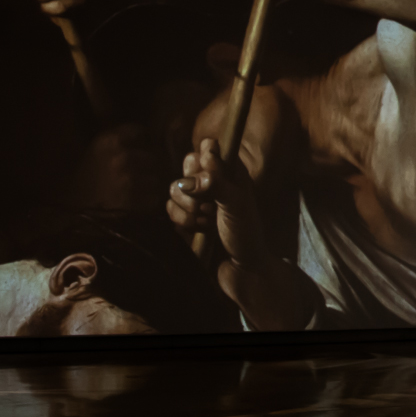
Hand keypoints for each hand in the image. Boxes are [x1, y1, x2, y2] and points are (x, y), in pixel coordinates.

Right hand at [166, 137, 268, 269]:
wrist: (240, 268)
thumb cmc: (245, 233)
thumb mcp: (237, 204)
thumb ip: (218, 181)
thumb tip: (203, 155)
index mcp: (230, 172)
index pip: (208, 148)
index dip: (204, 159)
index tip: (209, 177)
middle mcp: (213, 181)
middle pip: (188, 165)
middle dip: (194, 186)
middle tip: (208, 204)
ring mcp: (197, 199)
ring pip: (175, 188)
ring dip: (190, 208)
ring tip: (208, 221)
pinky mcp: (185, 217)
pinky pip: (170, 208)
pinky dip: (183, 220)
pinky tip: (199, 230)